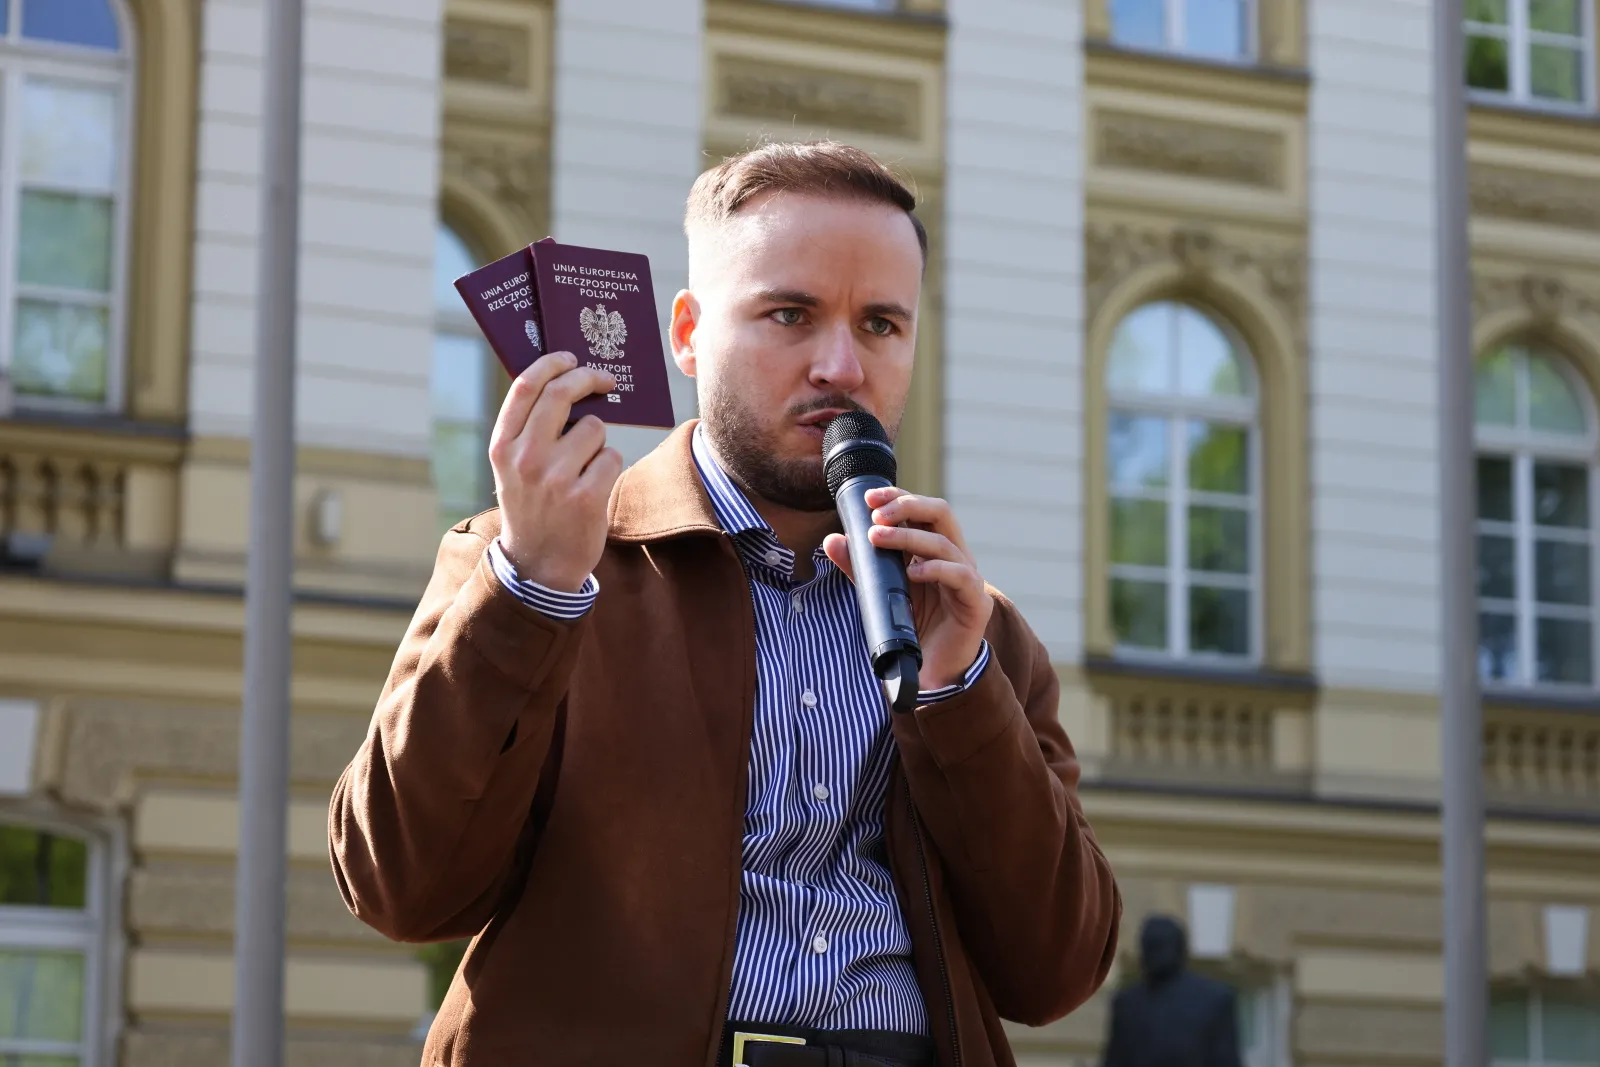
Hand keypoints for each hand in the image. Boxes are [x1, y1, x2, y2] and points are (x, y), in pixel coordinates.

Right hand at [489, 351, 622, 592]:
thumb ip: (527, 429)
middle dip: (589, 378)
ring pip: (594, 428)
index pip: (527, 386)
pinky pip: (611, 457)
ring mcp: (555, 478)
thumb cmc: (532, 506)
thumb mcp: (512, 468)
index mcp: (502, 446)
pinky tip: (593, 487)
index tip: (570, 356)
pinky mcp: (585, 497)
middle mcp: (525, 458)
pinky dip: (608, 466)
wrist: (539, 566)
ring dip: (598, 440)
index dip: (552, 363)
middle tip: (605, 379)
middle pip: (562, 393)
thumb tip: (563, 380)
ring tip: (584, 467)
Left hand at [823, 488, 993, 690]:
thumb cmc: (911, 624)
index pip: (921, 509)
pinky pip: (960, 576)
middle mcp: (955, 555)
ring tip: (877, 539)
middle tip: (875, 515)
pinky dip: (935, 569)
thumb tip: (832, 541)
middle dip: (906, 506)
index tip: (868, 498)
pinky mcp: (976, 603)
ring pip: (943, 543)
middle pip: (940, 512)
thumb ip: (860, 566)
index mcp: (935, 547)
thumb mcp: (881, 590)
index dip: (897, 497)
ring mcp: (969, 577)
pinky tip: (912, 573)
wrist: (932, 670)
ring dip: (907, 537)